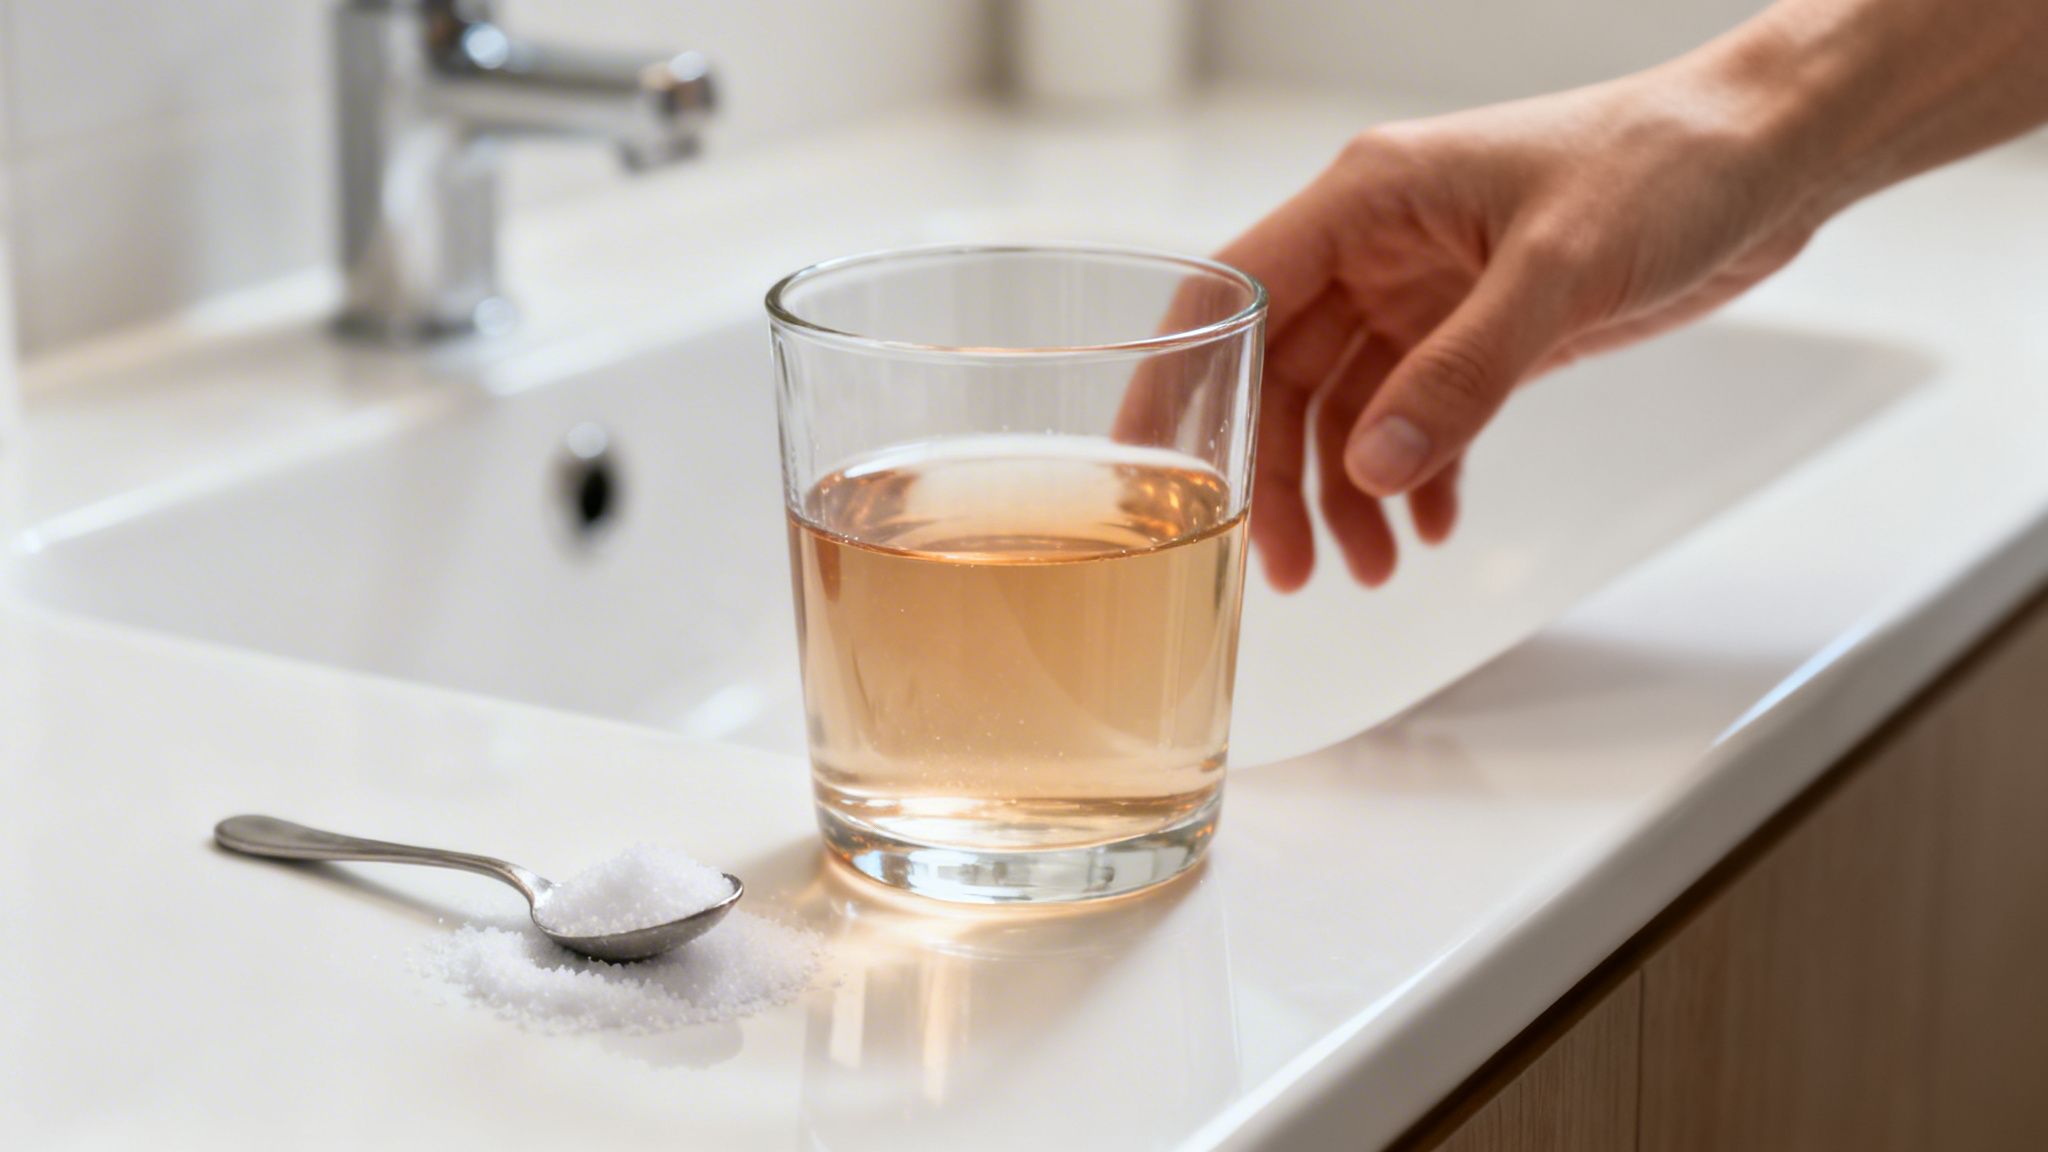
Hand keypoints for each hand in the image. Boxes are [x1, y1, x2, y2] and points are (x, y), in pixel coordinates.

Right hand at [1227, 68, 1821, 590]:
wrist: (1770, 155)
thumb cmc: (1667, 166)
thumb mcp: (1562, 269)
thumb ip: (1465, 371)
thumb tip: (1374, 467)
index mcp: (1367, 199)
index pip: (1233, 295)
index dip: (1182, 386)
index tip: (1156, 479)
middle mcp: (1378, 246)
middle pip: (1279, 373)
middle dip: (1274, 475)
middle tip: (1286, 568)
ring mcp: (1424, 291)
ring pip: (1344, 409)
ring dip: (1345, 492)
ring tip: (1366, 569)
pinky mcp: (1476, 332)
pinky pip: (1415, 419)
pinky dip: (1414, 478)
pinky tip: (1427, 529)